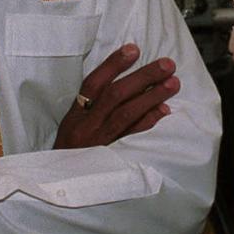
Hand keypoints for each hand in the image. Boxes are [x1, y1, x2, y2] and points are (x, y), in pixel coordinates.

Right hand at [53, 43, 179, 149]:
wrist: (61, 185)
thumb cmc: (69, 151)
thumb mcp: (71, 125)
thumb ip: (89, 105)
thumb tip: (119, 79)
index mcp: (75, 115)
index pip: (93, 83)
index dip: (113, 65)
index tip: (133, 48)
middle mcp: (87, 126)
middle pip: (115, 95)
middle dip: (142, 77)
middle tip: (166, 64)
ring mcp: (101, 142)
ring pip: (127, 114)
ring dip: (152, 97)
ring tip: (173, 83)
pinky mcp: (114, 158)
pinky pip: (134, 138)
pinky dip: (149, 122)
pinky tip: (164, 110)